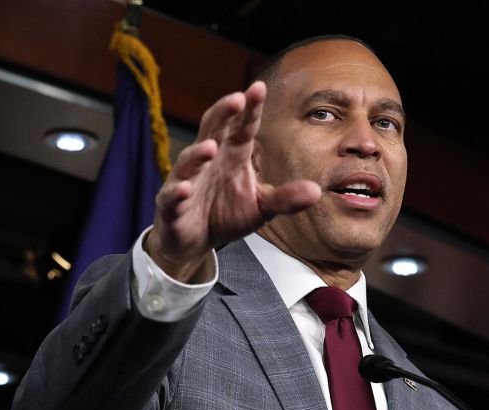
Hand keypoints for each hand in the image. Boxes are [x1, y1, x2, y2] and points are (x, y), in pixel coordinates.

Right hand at [144, 81, 321, 281]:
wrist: (194, 241)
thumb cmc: (225, 215)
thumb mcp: (260, 207)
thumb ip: (285, 198)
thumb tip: (317, 191)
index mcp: (232, 156)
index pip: (242, 127)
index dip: (250, 109)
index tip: (259, 88)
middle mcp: (209, 162)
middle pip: (213, 130)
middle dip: (222, 114)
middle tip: (236, 99)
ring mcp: (187, 181)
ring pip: (189, 162)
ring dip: (198, 154)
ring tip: (210, 148)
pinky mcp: (171, 205)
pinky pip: (172, 196)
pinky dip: (178, 192)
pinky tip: (185, 189)